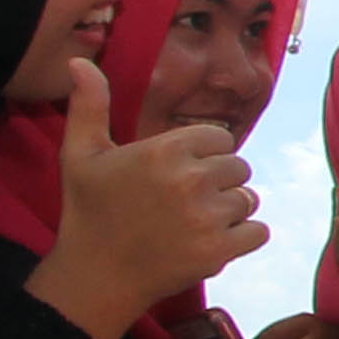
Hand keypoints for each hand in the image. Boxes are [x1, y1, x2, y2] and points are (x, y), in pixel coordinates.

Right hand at [27, 61, 255, 338]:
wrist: (94, 277)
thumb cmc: (88, 212)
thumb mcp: (80, 154)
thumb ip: (89, 104)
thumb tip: (80, 61)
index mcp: (165, 150)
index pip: (220, 138)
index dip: (204, 155)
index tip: (179, 173)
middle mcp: (191, 179)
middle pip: (238, 168)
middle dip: (218, 183)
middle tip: (184, 202)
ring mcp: (207, 218)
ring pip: (249, 199)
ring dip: (230, 211)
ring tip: (194, 222)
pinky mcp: (218, 252)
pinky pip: (258, 232)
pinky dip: (242, 238)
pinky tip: (211, 241)